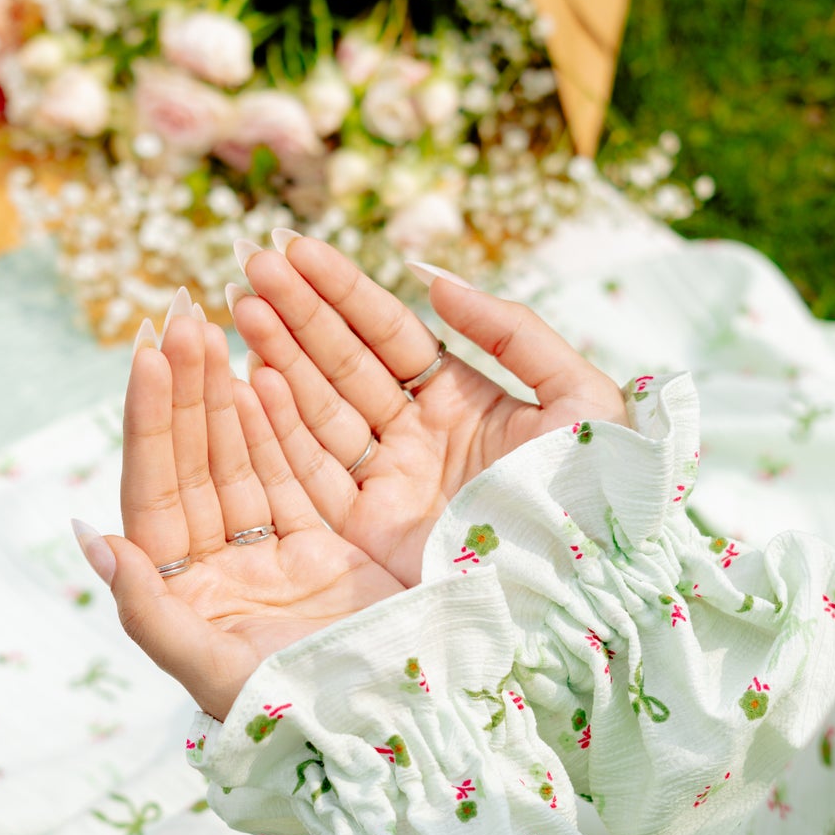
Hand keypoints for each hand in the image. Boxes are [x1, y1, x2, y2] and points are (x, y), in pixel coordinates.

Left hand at [73, 294, 401, 720]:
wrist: (396, 736)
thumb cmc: (297, 718)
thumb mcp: (213, 673)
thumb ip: (149, 610)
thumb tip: (94, 538)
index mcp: (183, 594)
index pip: (155, 491)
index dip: (150, 422)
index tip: (147, 354)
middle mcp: (221, 568)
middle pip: (194, 462)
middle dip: (185, 389)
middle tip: (183, 315)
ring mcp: (274, 554)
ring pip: (239, 458)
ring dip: (225, 393)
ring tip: (215, 325)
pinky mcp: (329, 548)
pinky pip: (294, 473)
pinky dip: (278, 424)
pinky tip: (263, 372)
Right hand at [229, 234, 624, 586]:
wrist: (588, 585)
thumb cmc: (595, 489)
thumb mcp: (575, 394)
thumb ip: (511, 329)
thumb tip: (432, 280)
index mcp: (463, 399)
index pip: (389, 332)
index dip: (341, 290)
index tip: (293, 248)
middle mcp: (417, 436)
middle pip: (344, 362)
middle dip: (296, 312)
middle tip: (250, 263)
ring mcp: (389, 482)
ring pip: (319, 407)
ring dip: (277, 354)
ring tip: (239, 303)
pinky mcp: (369, 531)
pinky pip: (314, 470)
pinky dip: (281, 427)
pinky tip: (251, 379)